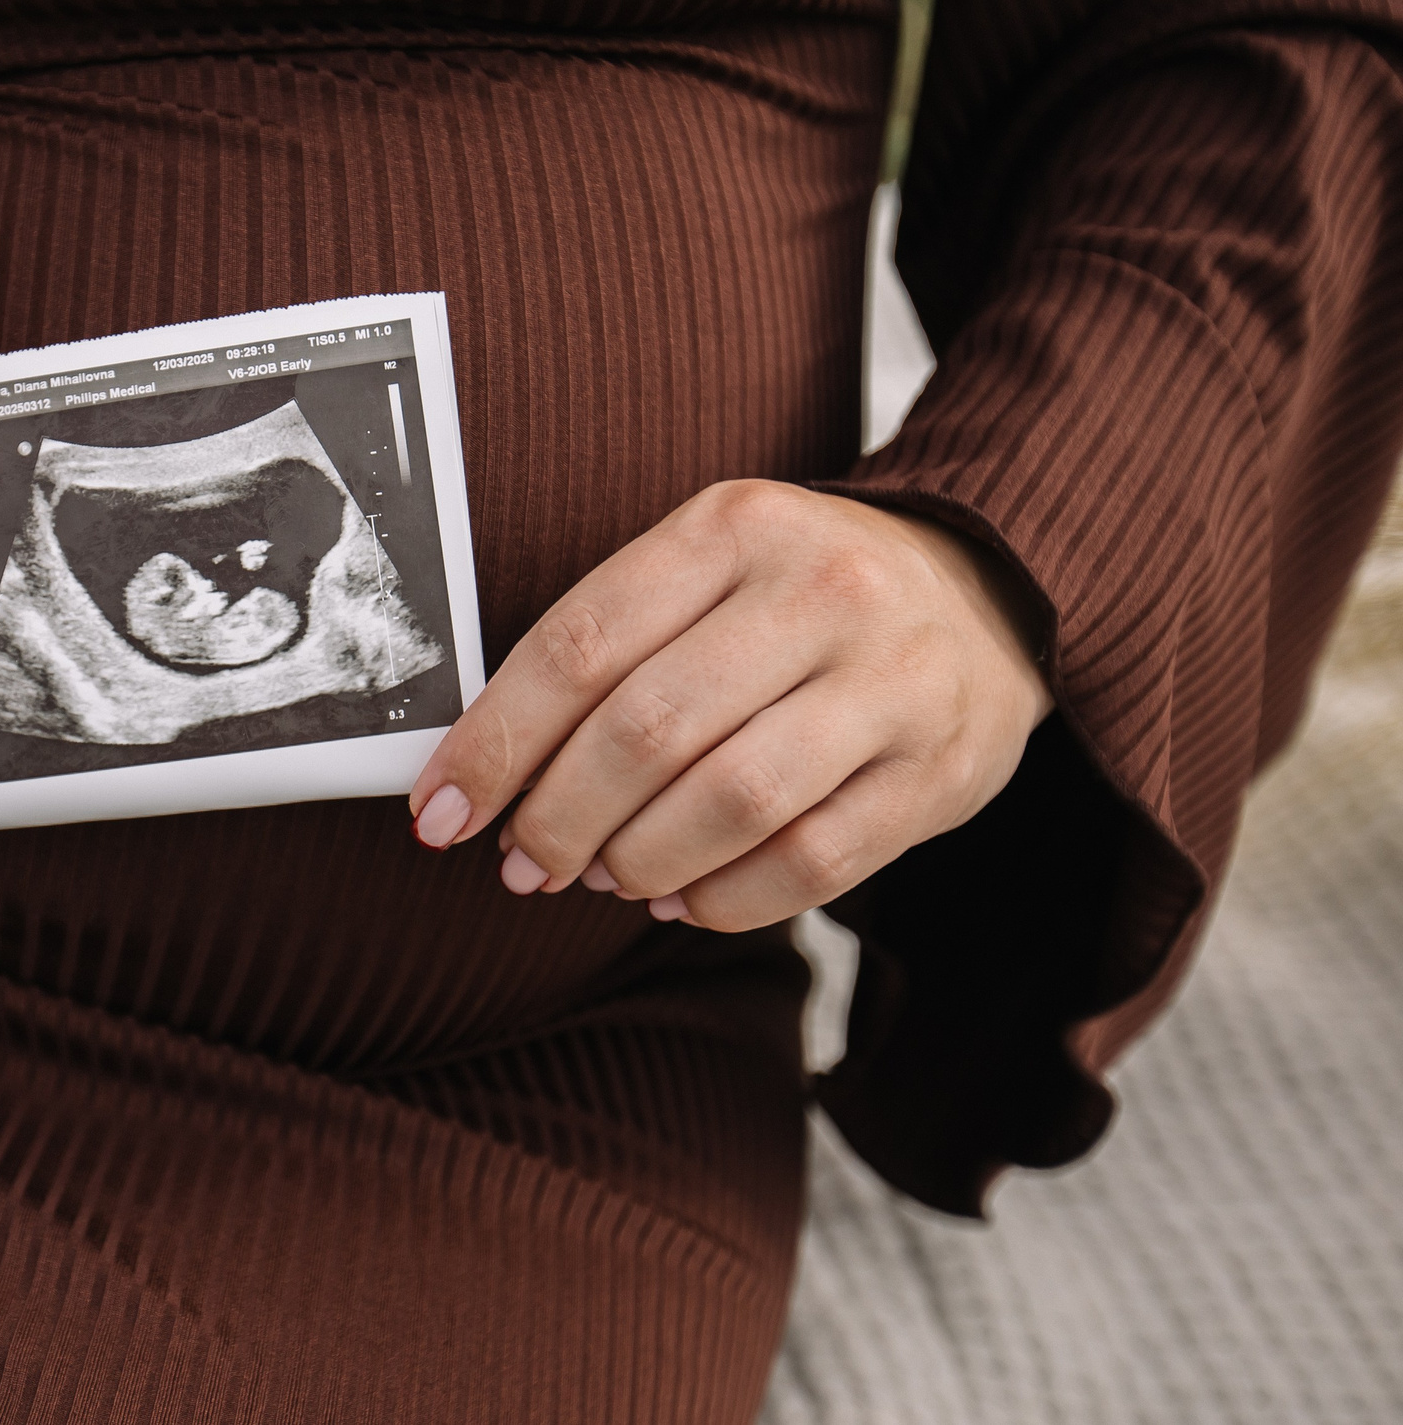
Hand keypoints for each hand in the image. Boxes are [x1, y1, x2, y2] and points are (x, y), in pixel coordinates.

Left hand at [406, 480, 1052, 929]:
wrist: (985, 587)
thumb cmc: (796, 590)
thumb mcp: (705, 565)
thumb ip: (606, 646)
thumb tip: (486, 769)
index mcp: (733, 526)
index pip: (579, 645)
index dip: (494, 742)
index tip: (441, 811)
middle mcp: (821, 592)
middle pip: (647, 731)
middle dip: (558, 818)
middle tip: (523, 863)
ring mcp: (891, 682)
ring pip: (731, 802)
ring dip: (640, 860)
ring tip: (602, 876)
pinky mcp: (939, 771)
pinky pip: (812, 862)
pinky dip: (724, 899)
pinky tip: (681, 899)